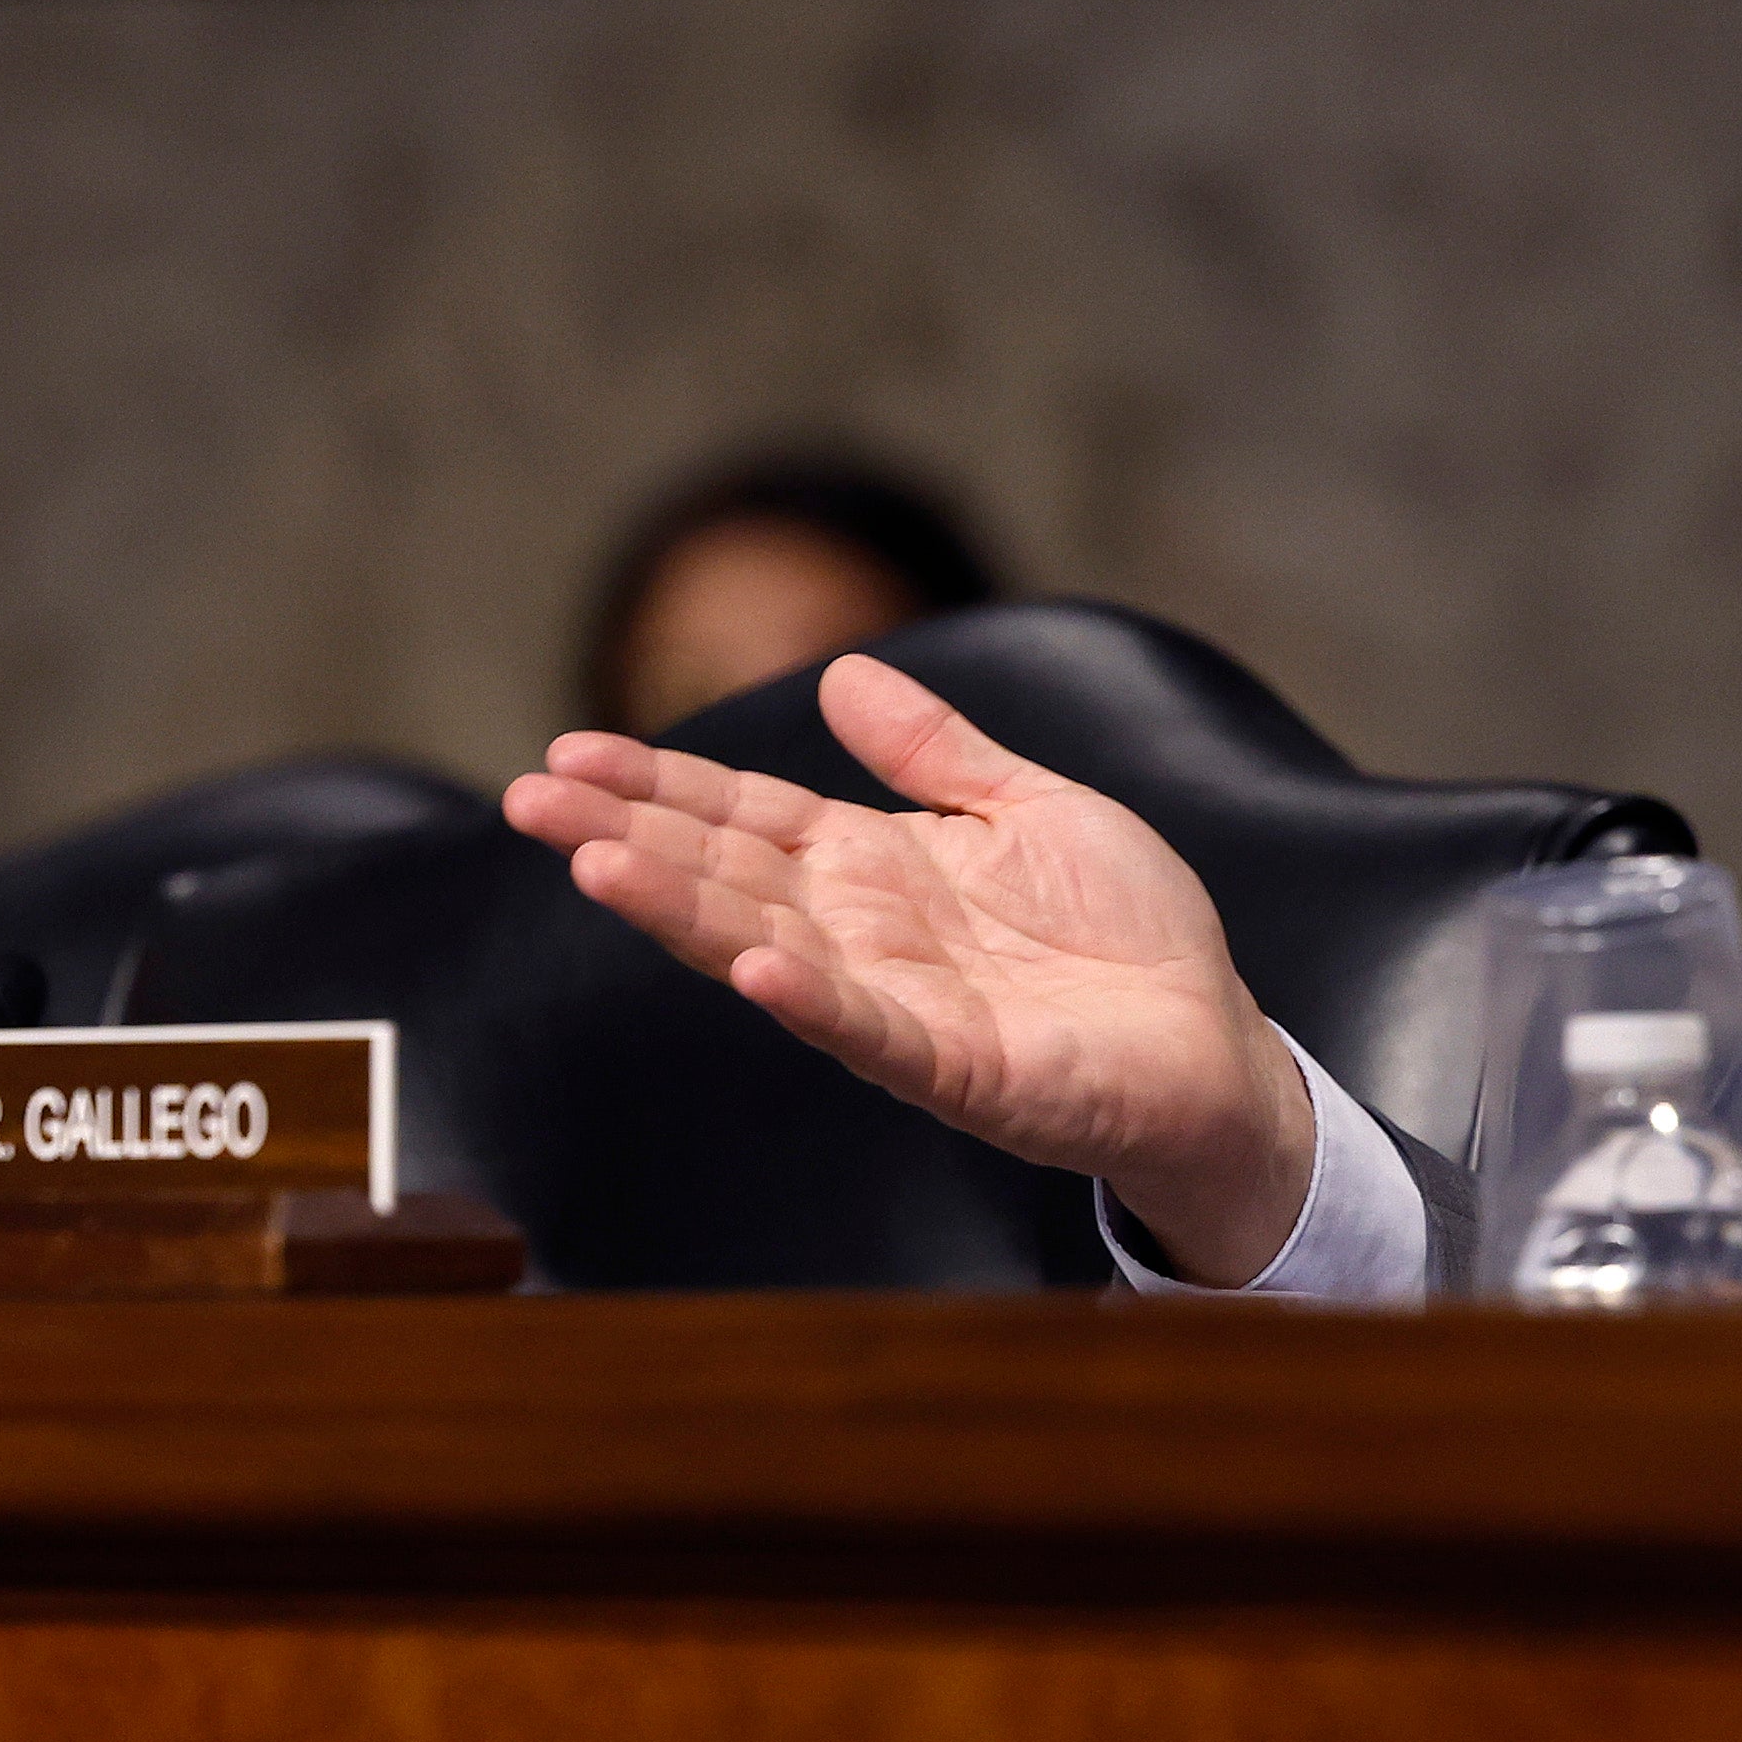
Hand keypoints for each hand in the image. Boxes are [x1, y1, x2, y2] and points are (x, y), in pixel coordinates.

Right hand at [504, 655, 1321, 1281]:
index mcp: (877, 869)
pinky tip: (756, 966)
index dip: (659, 784)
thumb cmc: (1129, 938)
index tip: (567, 752)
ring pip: (768, 947)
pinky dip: (814, 1001)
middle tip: (525, 799)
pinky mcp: (959, 1068)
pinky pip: (873, 1032)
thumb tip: (840, 673)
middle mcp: (866, 937)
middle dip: (625, 837)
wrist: (1215, 1049)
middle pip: (725, 876)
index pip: (745, 817)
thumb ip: (935, 751)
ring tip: (593, 865)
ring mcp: (901, 1006)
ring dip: (680, 911)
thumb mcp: (1028, 808)